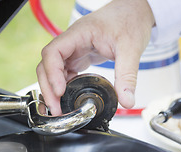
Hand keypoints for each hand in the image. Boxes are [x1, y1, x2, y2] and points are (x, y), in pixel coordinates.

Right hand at [36, 0, 154, 114]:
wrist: (134, 12)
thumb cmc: (130, 20)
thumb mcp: (131, 48)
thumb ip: (127, 76)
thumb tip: (126, 101)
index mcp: (78, 34)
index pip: (53, 52)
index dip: (52, 73)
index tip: (60, 91)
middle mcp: (71, 42)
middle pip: (46, 65)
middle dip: (48, 88)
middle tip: (56, 108)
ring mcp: (73, 51)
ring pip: (52, 71)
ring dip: (52, 90)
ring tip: (59, 109)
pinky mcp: (78, 58)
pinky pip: (63, 74)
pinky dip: (62, 88)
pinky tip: (66, 100)